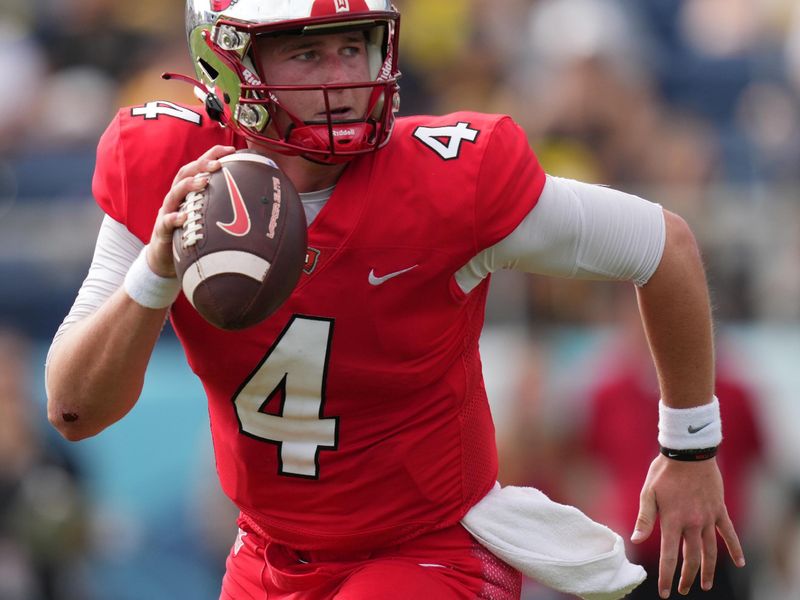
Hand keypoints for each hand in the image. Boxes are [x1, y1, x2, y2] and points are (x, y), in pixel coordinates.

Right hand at [146, 145, 235, 276]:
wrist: (165, 257)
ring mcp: (167, 212)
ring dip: (189, 186)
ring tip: (204, 182)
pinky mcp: (162, 230)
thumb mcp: (206, 215)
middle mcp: (176, 197)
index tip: (232, 150)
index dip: (212, 155)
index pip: (198, 167)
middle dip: (201, 165)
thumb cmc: (190, 231)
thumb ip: (222, 204)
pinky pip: (167, 222)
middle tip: (218, 164)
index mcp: (187, 191)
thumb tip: (255, 199)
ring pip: (174, 194)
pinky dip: (175, 218)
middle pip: (185, 174)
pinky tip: (184, 216)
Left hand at [631, 454, 744, 597]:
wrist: (688, 452)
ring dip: (708, 570)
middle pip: (692, 558)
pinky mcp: (719, 510)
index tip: (664, 591)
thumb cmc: (664, 471)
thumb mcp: (648, 492)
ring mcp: (708, 518)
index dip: (666, 575)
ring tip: (704, 585)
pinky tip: (740, 563)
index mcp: (672, 520)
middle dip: (687, 577)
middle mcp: (692, 522)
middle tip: (682, 589)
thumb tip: (635, 540)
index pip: (668, 556)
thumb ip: (644, 519)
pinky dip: (735, 548)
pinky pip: (729, 533)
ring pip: (710, 551)